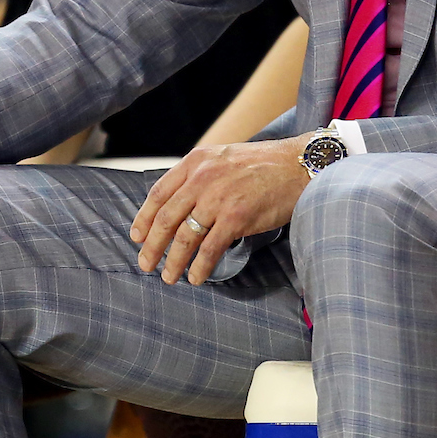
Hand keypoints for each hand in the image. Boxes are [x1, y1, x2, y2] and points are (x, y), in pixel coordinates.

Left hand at [129, 135, 312, 285]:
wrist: (299, 165)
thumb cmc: (263, 166)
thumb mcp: (223, 159)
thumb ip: (199, 177)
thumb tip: (177, 206)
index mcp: (196, 162)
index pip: (158, 193)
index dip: (144, 218)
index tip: (136, 237)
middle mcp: (203, 178)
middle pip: (166, 218)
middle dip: (152, 246)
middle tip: (145, 265)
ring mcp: (219, 198)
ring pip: (184, 237)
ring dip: (172, 262)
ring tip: (168, 277)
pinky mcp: (237, 217)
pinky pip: (210, 249)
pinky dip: (200, 267)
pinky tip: (195, 278)